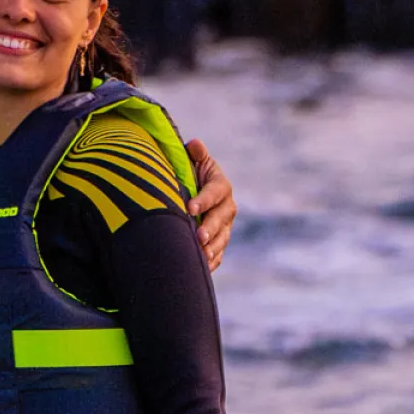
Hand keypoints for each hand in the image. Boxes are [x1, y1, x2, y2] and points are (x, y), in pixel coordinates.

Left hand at [185, 138, 236, 271]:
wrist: (189, 194)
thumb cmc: (187, 175)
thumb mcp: (190, 163)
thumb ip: (194, 155)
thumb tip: (194, 144)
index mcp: (220, 185)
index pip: (215, 191)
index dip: (204, 199)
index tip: (189, 207)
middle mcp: (226, 206)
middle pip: (222, 218)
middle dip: (211, 228)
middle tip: (198, 236)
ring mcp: (224, 226)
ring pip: (222, 238)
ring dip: (212, 248)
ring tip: (200, 255)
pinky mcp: (219, 242)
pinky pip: (218, 254)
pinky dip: (211, 262)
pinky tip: (201, 268)